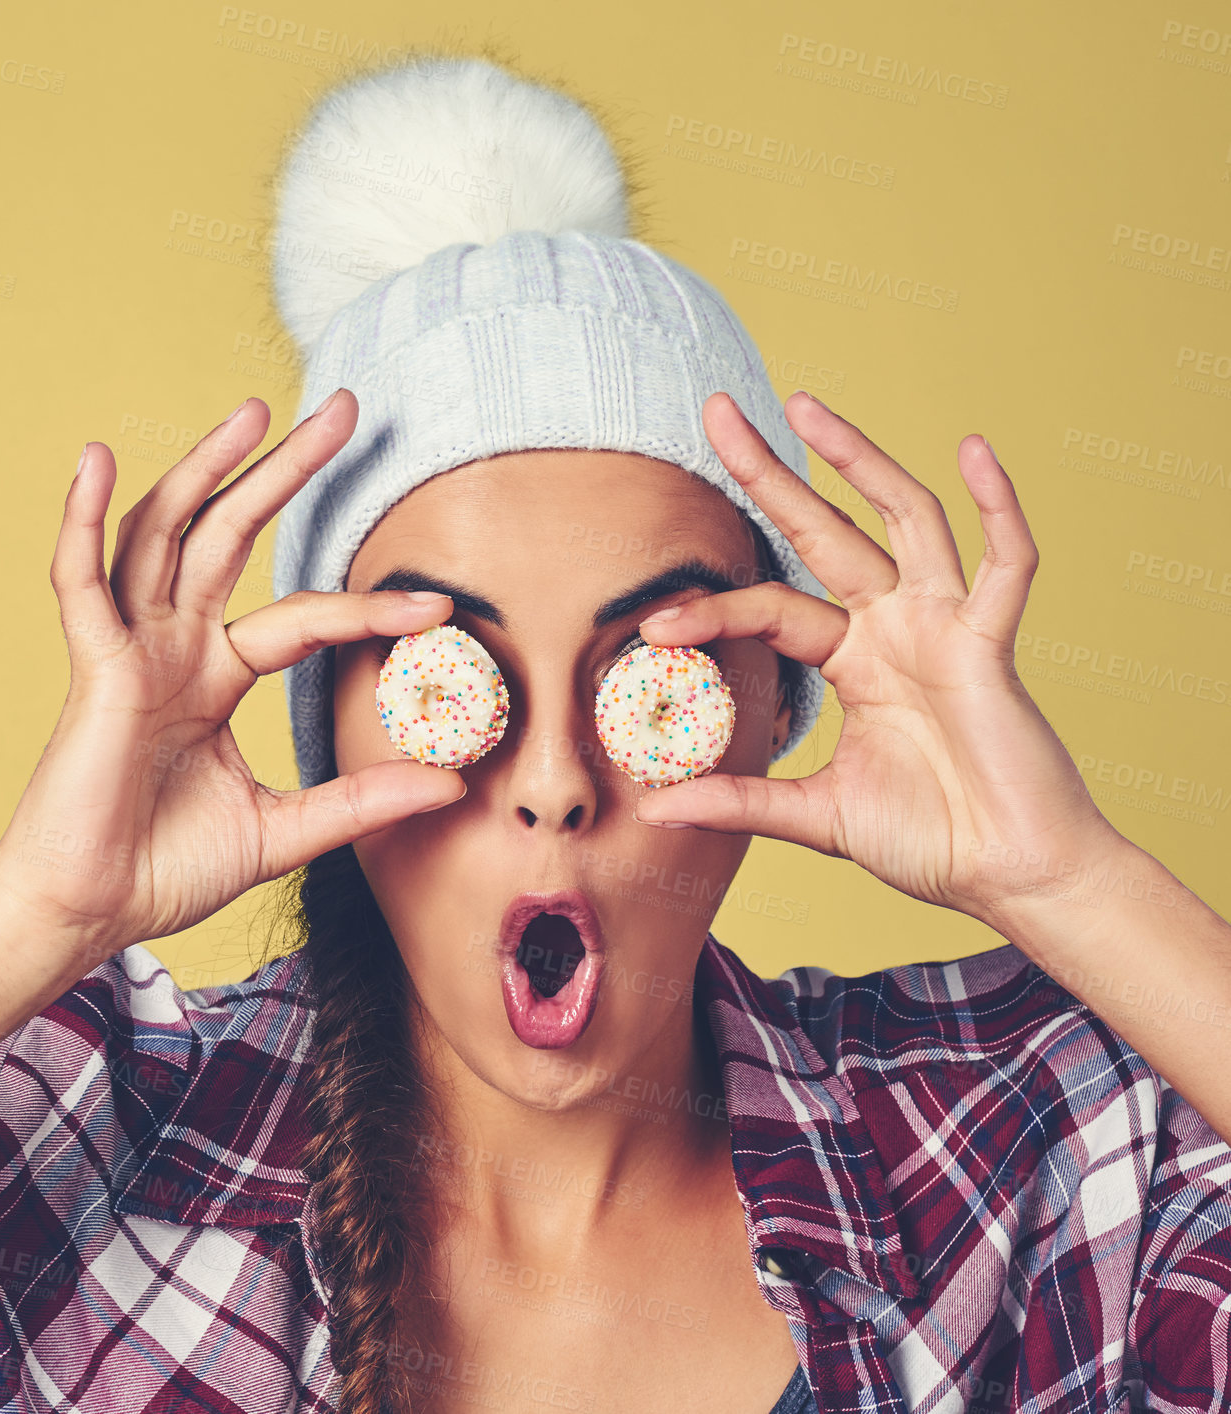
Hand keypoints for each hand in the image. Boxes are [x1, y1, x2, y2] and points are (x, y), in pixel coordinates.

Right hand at [0, 390, 463, 962]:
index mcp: (215, 678)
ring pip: (168, 535)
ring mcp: (131, 651)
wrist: (90, 914)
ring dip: (205, 469)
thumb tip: (455, 785)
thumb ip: (363, 800)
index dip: (368, 610)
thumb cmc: (166, 870)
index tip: (437, 606)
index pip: (303, 619)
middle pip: (236, 538)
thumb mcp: (286, 829)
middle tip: (342, 411)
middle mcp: (175, 648)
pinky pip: (81, 582)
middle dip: (285, 472)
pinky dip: (83, 520)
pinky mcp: (92, 670)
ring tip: (253, 411)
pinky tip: (96, 460)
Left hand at [631, 390, 1123, 923]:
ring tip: (805, 404)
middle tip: (718, 413)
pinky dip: (999, 507)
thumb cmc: (930, 839)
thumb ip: (741, 801)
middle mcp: (895, 628)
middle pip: (826, 529)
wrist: (1010, 875)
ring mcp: (944, 627)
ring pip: (904, 518)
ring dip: (858, 459)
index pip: (771, 608)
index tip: (649, 627)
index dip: (712, 609)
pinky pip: (1006, 564)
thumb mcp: (817, 817)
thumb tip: (654, 809)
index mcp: (854, 661)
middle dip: (772, 472)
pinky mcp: (993, 644)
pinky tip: (975, 450)